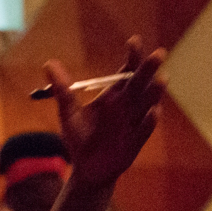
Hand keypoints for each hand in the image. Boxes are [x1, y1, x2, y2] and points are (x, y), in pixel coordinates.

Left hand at [46, 38, 166, 188]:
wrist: (85, 169)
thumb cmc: (79, 138)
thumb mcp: (68, 113)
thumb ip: (62, 90)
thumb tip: (49, 63)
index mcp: (114, 95)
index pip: (126, 72)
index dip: (133, 57)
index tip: (133, 41)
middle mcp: (127, 106)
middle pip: (140, 84)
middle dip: (149, 69)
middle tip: (159, 53)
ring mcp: (133, 123)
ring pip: (147, 105)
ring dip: (155, 92)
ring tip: (162, 78)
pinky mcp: (135, 143)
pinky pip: (143, 131)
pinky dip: (148, 122)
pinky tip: (152, 112)